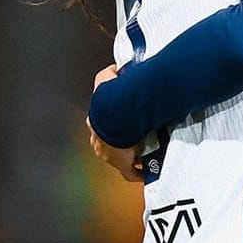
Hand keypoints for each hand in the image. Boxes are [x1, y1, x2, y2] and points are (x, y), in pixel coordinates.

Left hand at [87, 65, 142, 181]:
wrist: (116, 118)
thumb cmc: (111, 101)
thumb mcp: (105, 79)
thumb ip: (109, 73)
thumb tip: (116, 69)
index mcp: (96, 123)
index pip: (101, 125)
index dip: (112, 123)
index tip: (125, 121)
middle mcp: (100, 141)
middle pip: (110, 142)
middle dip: (121, 140)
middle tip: (138, 135)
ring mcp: (110, 155)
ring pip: (119, 157)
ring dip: (130, 154)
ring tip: (146, 150)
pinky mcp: (122, 165)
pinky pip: (130, 172)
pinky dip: (137, 173)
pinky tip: (145, 172)